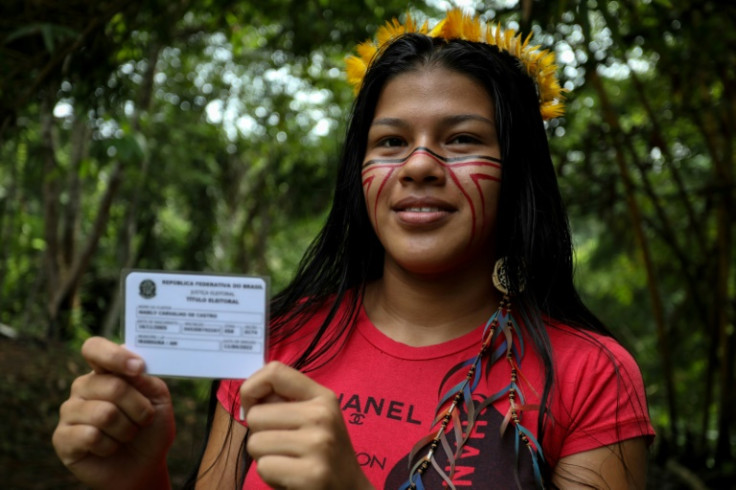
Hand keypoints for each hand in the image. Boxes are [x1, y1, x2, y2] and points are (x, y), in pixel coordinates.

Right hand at [52, 337, 174, 488]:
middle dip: (139, 407)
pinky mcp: (62, 438)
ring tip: (127, 435)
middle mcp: (83, 387)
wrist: (144, 465)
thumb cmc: (150, 428)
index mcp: (104, 371)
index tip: (138, 368)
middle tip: (144, 419)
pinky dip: (111, 445)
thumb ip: (146, 378)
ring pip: (105, 414)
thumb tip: (131, 359)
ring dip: (127, 429)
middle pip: (112, 385)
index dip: (114, 356)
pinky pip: (90, 436)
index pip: (94, 348)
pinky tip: (109, 448)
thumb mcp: (158, 398)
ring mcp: (70, 411)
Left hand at [241, 361, 373, 489]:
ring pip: (255, 443)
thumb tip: (248, 393)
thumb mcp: (315, 419)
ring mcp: (318, 444)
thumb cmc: (323, 454)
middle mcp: (322, 415)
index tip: (253, 407)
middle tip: (283, 447)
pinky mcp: (311, 474)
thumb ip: (285, 403)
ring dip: (265, 458)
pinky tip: (292, 478)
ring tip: (289, 462)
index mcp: (322, 397)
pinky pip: (264, 467)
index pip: (275, 372)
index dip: (252, 388)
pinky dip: (271, 477)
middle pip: (256, 415)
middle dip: (260, 435)